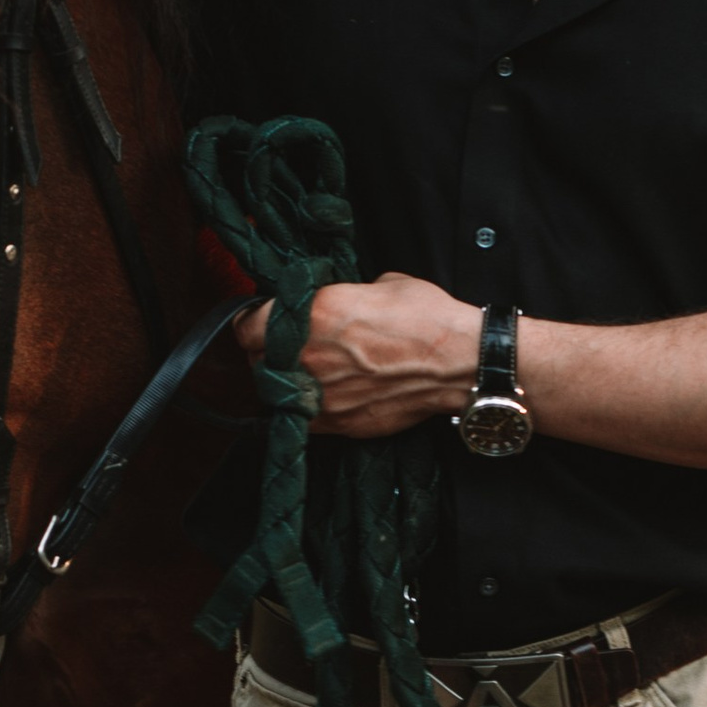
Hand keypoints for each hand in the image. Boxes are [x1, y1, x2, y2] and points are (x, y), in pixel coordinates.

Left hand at [235, 275, 479, 436]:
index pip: (247, 325)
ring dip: (284, 382)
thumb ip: (343, 295)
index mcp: (313, 314)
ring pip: (276, 392)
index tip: (262, 322)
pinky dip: (307, 407)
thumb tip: (337, 301)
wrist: (459, 362)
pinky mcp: (338, 423)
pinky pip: (302, 417)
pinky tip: (324, 395)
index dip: (254, 323)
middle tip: (287, 347)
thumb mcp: (380, 284)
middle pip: (256, 361)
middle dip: (267, 353)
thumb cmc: (426, 318)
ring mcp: (320, 395)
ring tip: (307, 373)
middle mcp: (307, 357)